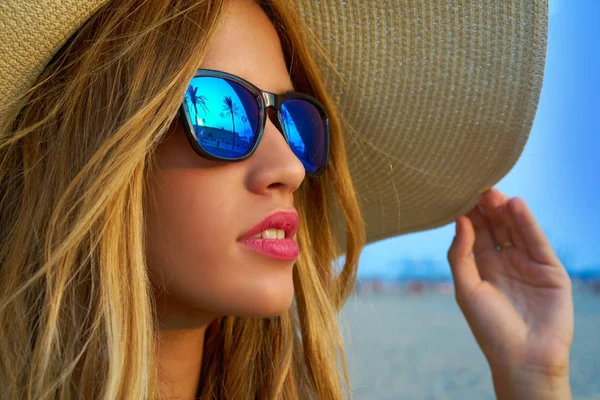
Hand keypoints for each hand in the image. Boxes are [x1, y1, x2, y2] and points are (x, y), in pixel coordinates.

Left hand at [447, 188, 573, 399]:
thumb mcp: (466, 289)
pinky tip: (516, 205)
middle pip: (495, 226)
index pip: (475, 232)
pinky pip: (537, 241)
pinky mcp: (550, 269)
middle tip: (475, 186)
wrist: (523, 359)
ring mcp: (528, 263)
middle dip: (486, 207)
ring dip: (505, 210)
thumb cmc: (489, 327)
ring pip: (515, 229)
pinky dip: (527, 223)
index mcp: (482, 266)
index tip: (458, 192)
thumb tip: (460, 220)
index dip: (469, 213)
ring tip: (493, 192)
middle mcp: (505, 261)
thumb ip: (461, 254)